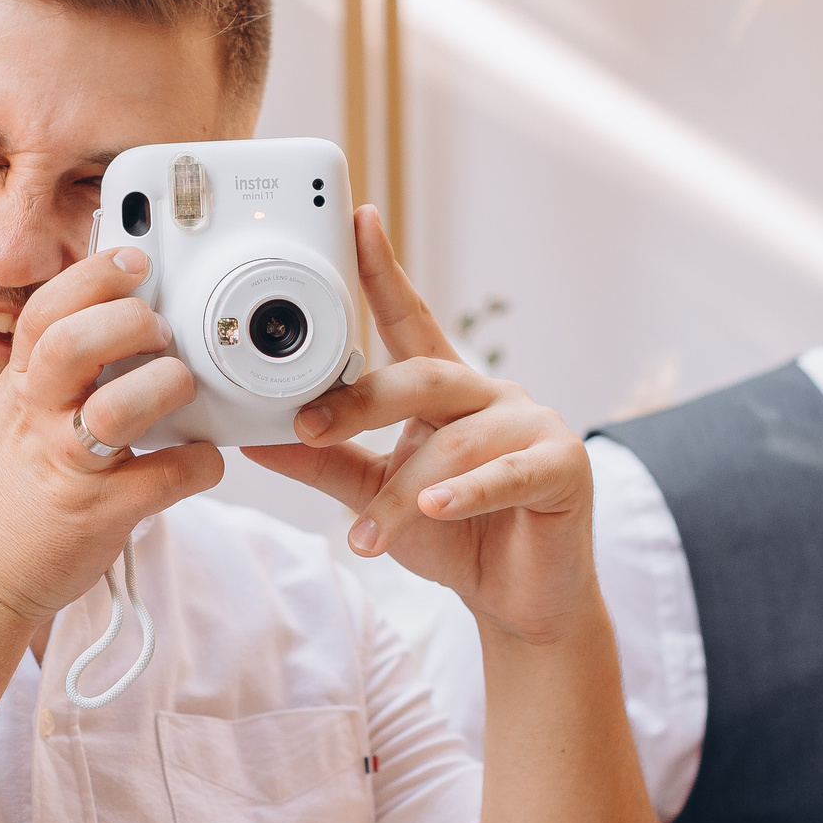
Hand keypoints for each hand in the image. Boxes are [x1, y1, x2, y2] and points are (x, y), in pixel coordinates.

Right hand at [0, 246, 223, 629]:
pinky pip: (166, 477)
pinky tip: (199, 460)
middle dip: (131, 321)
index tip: (134, 259)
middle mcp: (36, 421)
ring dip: (167, 386)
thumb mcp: (8, 422)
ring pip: (120, 407)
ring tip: (180, 389)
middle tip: (161, 331)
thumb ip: (49, 379)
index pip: (46, 310)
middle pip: (75, 342)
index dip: (94, 275)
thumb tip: (108, 331)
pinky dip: (199, 463)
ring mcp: (67, 469)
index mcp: (17, 392)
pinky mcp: (101, 516)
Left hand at [245, 208, 600, 645]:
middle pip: (423, 375)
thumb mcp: (376, 494)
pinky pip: (507, 473)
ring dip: (401, 493)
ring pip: (453, 442)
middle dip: (362, 401)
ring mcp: (532, 424)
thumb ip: (326, 462)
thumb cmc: (452, 535)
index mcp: (446, 390)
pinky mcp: (564, 466)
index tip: (357, 222)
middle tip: (309, 426)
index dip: (384, 271)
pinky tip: (435, 509)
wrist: (519, 600)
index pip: (410, 319)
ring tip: (365, 537)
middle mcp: (490, 394)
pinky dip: (466, 493)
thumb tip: (257, 437)